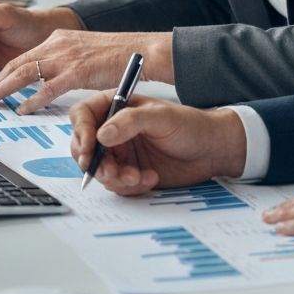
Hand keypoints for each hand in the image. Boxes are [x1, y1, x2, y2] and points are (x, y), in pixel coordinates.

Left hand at [0, 30, 172, 112]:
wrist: (140, 49)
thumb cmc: (117, 55)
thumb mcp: (83, 53)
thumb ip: (64, 62)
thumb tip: (48, 80)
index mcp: (58, 39)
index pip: (22, 56)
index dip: (2, 72)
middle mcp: (57, 44)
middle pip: (16, 63)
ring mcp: (66, 57)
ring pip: (24, 73)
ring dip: (2, 89)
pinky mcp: (77, 72)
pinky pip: (47, 88)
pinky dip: (31, 100)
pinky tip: (21, 109)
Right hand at [69, 94, 246, 192]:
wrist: (212, 151)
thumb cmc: (191, 125)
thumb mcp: (161, 117)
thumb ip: (130, 121)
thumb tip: (101, 134)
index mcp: (118, 106)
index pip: (83, 115)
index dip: (80, 131)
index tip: (90, 149)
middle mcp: (115, 129)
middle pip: (84, 147)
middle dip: (95, 162)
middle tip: (111, 172)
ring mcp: (121, 152)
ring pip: (99, 170)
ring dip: (115, 178)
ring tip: (137, 176)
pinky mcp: (130, 172)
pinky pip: (117, 185)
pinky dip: (130, 186)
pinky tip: (150, 178)